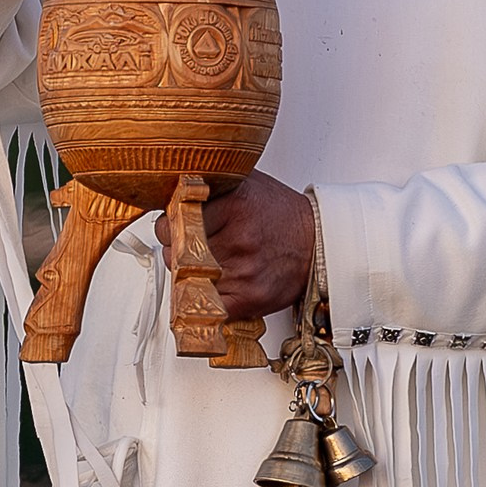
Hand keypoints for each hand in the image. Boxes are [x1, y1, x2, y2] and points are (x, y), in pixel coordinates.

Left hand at [159, 174, 315, 322]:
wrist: (317, 243)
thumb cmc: (280, 214)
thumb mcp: (245, 182)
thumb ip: (210, 181)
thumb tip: (173, 183)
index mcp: (235, 205)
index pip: (173, 220)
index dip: (168, 225)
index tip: (173, 226)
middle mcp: (240, 238)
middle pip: (176, 253)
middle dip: (175, 251)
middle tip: (187, 247)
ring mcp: (244, 271)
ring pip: (188, 280)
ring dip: (189, 275)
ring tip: (207, 263)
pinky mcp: (250, 298)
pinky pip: (208, 305)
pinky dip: (204, 299)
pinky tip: (212, 285)